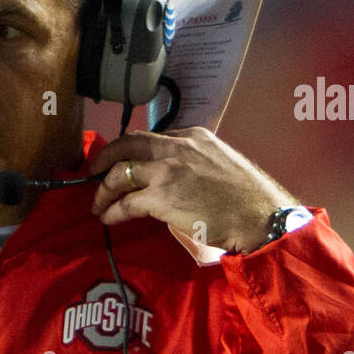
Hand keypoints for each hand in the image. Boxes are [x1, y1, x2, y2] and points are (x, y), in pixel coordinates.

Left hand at [86, 127, 298, 254]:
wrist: (260, 216)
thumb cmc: (247, 198)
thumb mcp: (220, 163)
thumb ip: (194, 162)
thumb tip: (176, 178)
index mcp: (193, 135)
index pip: (151, 137)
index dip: (130, 151)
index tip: (120, 162)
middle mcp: (177, 146)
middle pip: (127, 144)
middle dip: (104, 157)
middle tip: (94, 173)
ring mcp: (167, 170)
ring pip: (119, 173)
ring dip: (103, 190)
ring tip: (97, 204)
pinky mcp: (161, 196)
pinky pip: (125, 202)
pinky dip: (112, 210)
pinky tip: (108, 218)